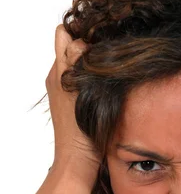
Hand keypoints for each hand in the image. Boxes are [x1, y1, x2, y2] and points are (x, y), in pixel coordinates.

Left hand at [46, 24, 101, 177]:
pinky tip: (105, 86)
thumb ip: (76, 63)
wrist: (78, 161)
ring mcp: (66, 87)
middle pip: (73, 45)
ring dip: (93, 62)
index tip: (102, 39)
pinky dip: (94, 76)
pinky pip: (83, 77)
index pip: (66, 35)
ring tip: (108, 72)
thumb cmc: (81, 133)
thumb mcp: (81, 92)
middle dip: (89, 44)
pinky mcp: (74, 99)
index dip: (82, 32)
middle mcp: (59, 76)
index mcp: (58, 70)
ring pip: (80, 61)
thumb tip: (79, 41)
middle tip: (108, 54)